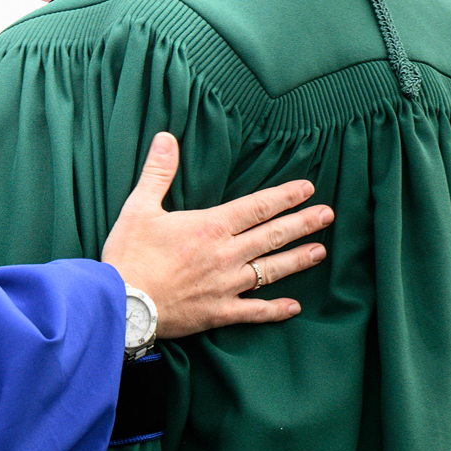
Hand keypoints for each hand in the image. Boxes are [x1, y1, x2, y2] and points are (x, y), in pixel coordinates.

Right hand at [99, 133, 331, 337]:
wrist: (122, 303)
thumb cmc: (129, 255)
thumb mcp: (139, 207)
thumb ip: (158, 172)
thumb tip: (165, 138)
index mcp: (210, 227)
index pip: (257, 207)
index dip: (284, 196)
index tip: (307, 188)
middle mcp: (226, 254)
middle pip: (272, 236)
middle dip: (303, 223)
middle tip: (328, 215)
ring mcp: (226, 285)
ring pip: (270, 271)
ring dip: (297, 260)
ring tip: (321, 252)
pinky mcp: (219, 312)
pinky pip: (254, 311)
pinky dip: (275, 310)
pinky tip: (294, 307)